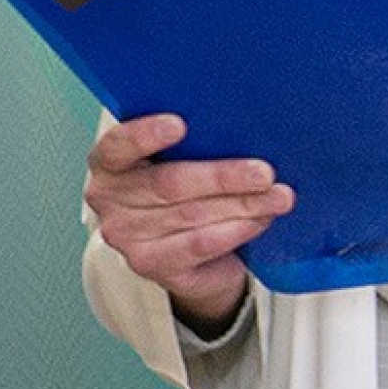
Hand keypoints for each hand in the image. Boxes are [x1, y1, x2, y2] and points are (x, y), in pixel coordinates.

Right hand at [84, 113, 294, 334]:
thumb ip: (194, 141)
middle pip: (170, 184)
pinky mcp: (152, 264)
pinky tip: (259, 220)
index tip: (180, 124)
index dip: (146, 134)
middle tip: (264, 172)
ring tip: (277, 197)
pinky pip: (201, 244)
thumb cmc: (181, 185)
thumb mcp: (178, 156)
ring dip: (243, 205)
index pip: (118, 145)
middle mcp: (110, 200)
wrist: (181, 248)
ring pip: (193, 215)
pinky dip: (236, 230)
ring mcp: (128, 237)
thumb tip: (241, 127)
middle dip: (224, 176)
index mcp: (110, 162)